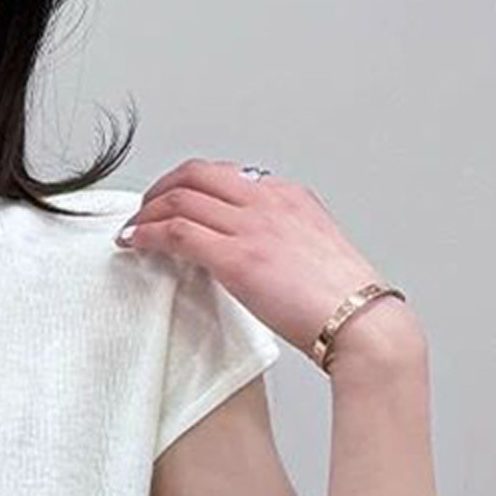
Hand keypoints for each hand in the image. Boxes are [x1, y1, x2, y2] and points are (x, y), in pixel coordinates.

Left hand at [114, 158, 405, 359]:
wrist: (362, 321)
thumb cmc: (341, 298)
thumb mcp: (309, 248)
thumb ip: (276, 237)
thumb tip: (245, 249)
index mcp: (289, 195)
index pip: (224, 174)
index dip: (188, 186)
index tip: (172, 203)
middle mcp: (268, 200)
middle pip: (195, 174)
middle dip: (159, 190)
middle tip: (142, 212)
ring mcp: (252, 225)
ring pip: (179, 199)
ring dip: (146, 214)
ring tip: (132, 232)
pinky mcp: (236, 257)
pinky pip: (176, 232)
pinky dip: (146, 234)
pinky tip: (135, 244)